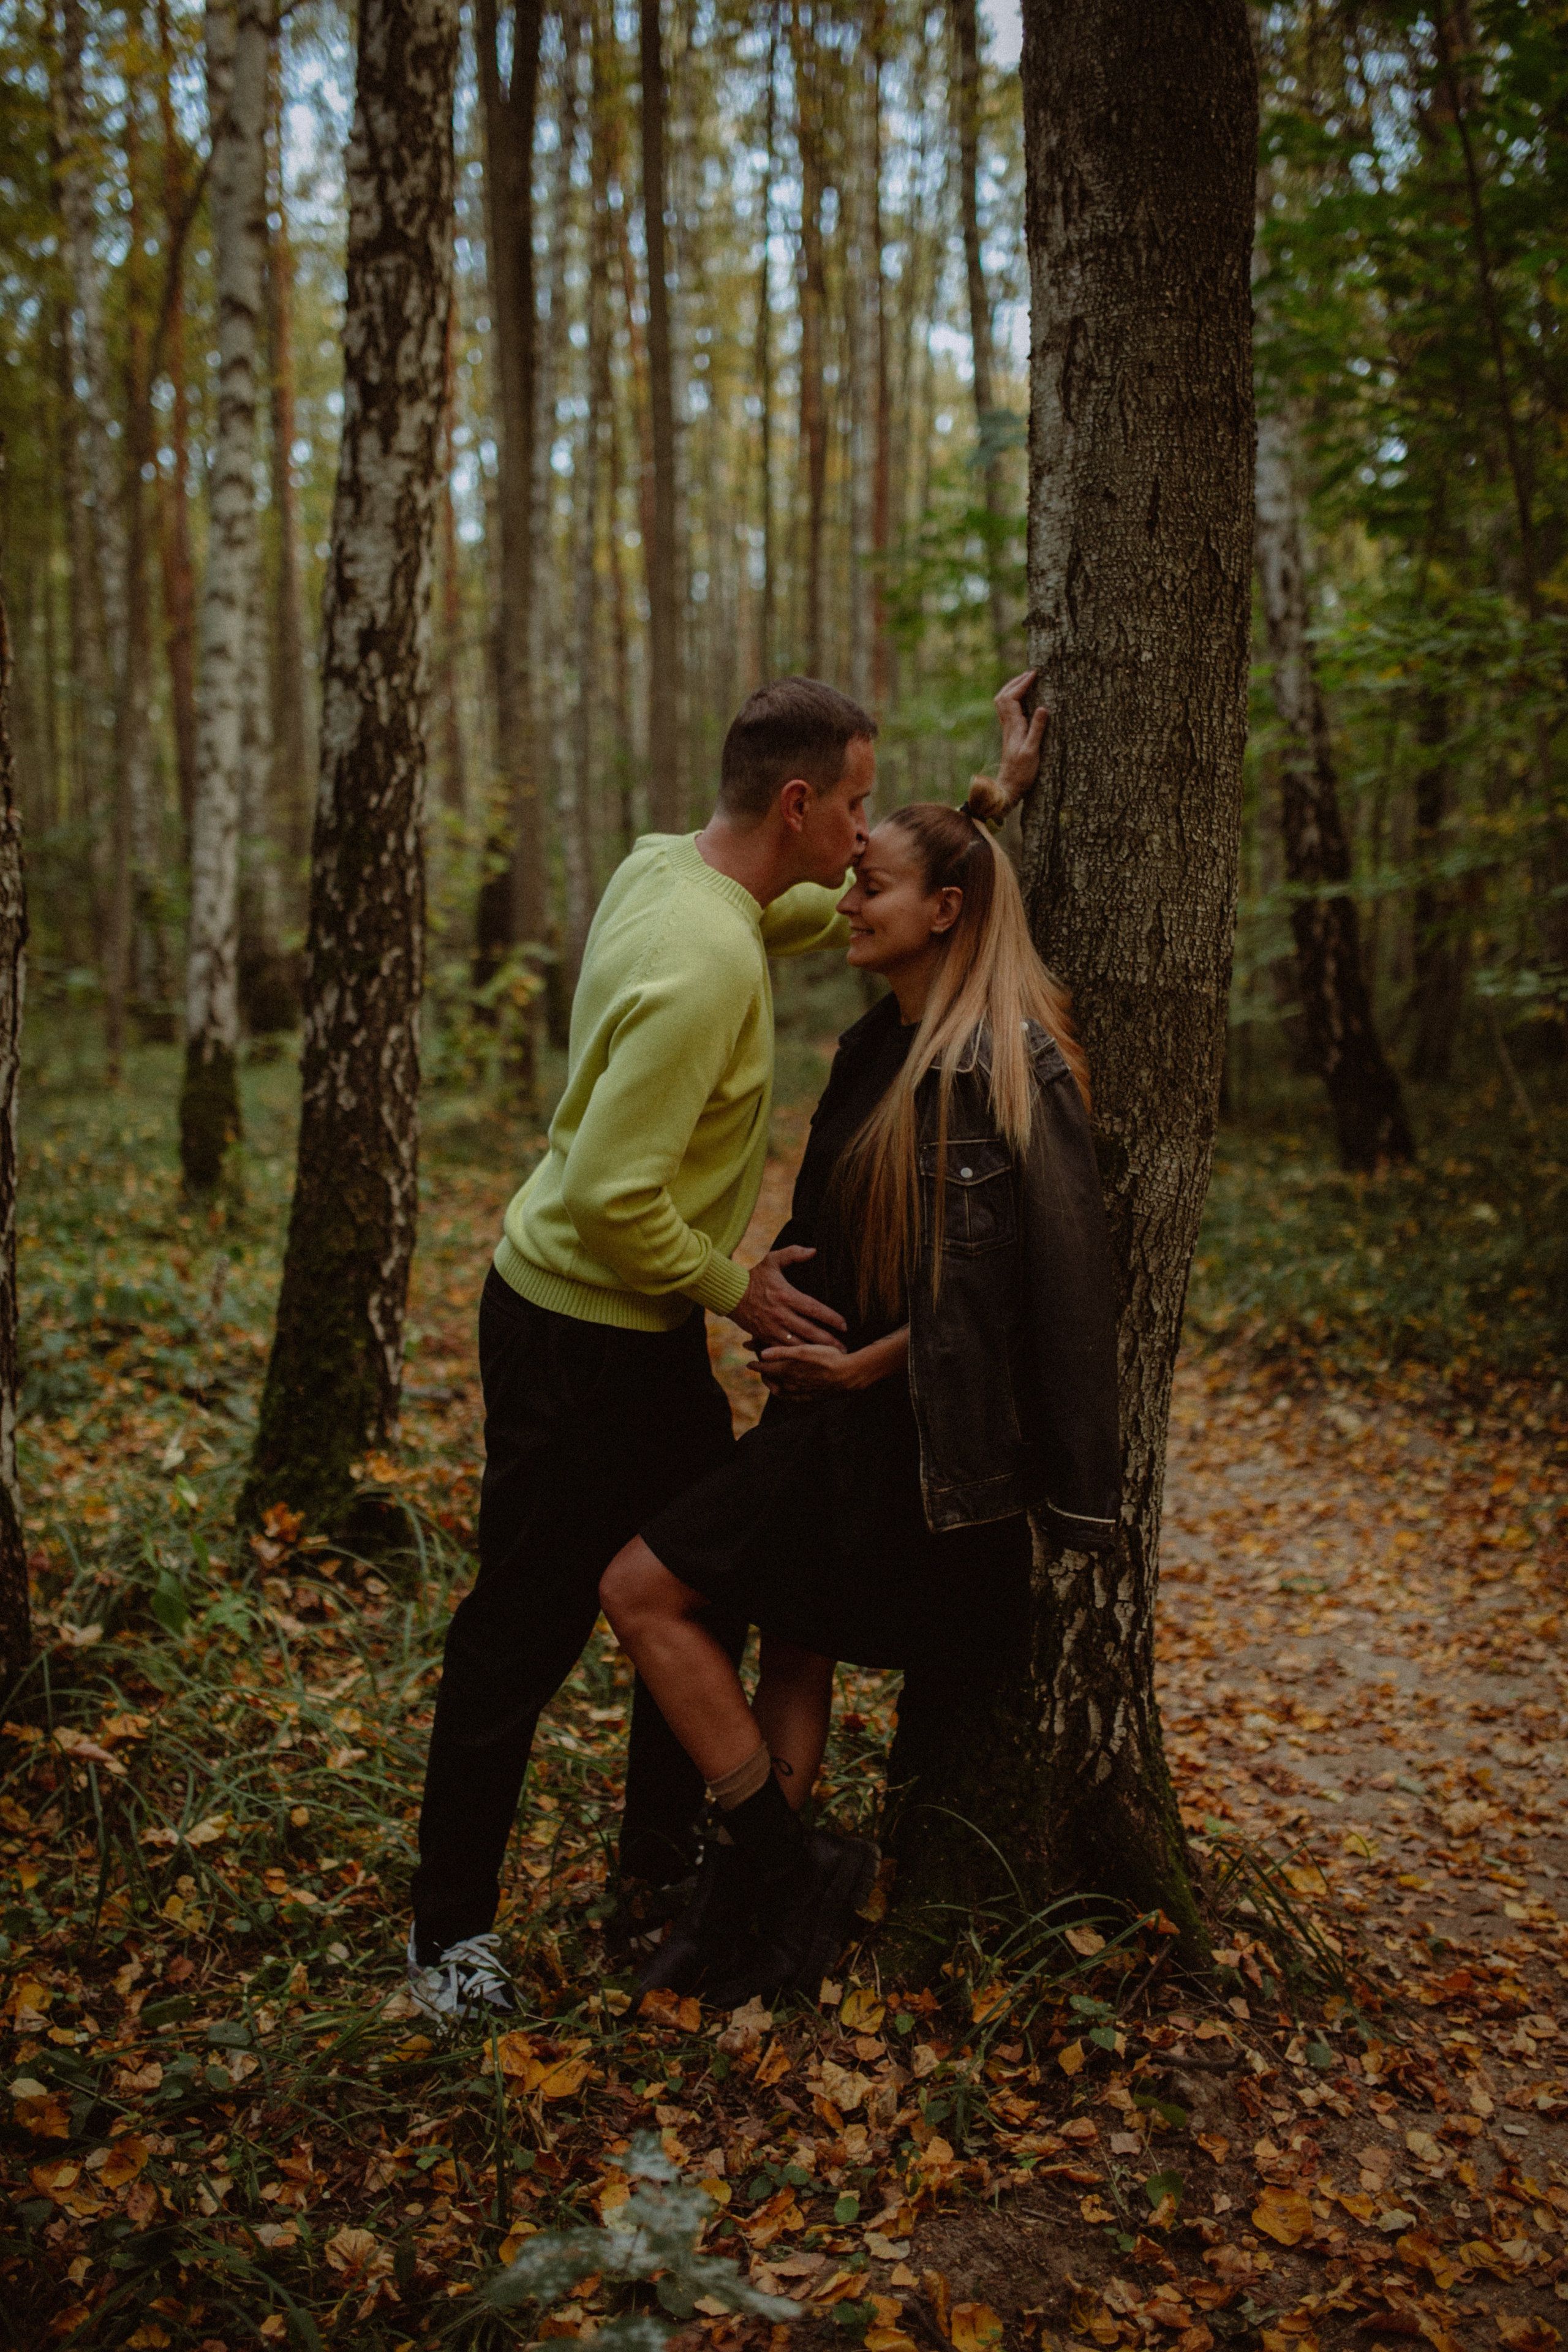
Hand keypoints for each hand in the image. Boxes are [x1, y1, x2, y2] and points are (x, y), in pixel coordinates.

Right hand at [730, 1246, 847, 1350]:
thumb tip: (813, 1250)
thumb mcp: (772, 1260)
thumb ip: (793, 1253)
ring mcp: (772, 1328)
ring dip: (814, 1352)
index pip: (814, 1309)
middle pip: (810, 1331)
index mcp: (786, 1295)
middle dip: (828, 1342)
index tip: (844, 1325)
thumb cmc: (754, 1277)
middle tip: (843, 1349)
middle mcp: (781, 1314)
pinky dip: (795, 1356)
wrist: (730, 1294)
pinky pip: (783, 1350)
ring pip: (797, 1345)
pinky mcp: (764, 1337)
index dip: (831, 1318)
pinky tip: (808, 1360)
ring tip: (830, 1356)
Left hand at [755, 1322, 907, 1400]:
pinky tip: (788, 1389)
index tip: (749, 1361)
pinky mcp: (809, 1398)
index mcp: (785, 1371)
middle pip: (770, 1381)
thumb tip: (761, 1354)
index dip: (755, 1364)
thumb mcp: (803, 1350)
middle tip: (761, 1367)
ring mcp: (799, 1393)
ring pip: (779, 1391)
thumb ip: (781, 1352)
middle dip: (763, 1374)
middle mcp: (789, 1385)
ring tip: (772, 1378)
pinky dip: (785, 1393)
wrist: (847, 1375)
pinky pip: (791, 1399)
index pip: (764, 1368)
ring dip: (773, 1384)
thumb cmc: (826, 1358)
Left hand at [994, 669, 1048, 802]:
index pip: (1012, 698)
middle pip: (1003, 696)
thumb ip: (1037, 729)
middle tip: (1030, 674)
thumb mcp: (1032, 751)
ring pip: (1003, 703)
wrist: (1009, 787)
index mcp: (1013, 727)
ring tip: (1026, 682)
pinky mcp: (1010, 734)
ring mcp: (1007, 730)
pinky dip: (1014, 699)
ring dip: (1012, 689)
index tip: (1034, 674)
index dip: (1022, 684)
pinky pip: (1007, 710)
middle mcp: (1007, 726)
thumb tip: (1043, 708)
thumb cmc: (1021, 773)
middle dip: (1015, 682)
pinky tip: (1023, 700)